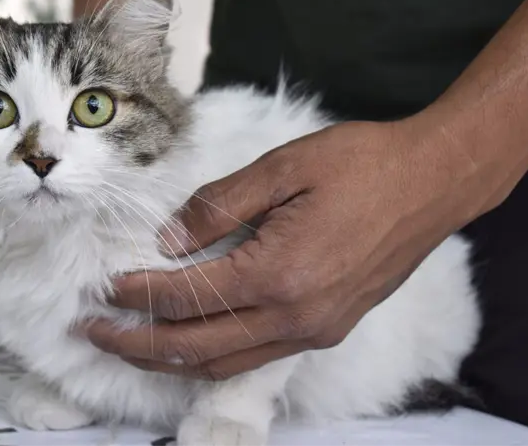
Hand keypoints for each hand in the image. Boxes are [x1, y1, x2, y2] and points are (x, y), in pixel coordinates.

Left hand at [85, 119, 486, 379]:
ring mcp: (314, 330)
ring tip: (130, 345)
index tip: (103, 288)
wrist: (434, 182)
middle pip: (196, 347)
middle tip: (93, 332)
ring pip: (224, 363)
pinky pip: (256, 357)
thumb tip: (168, 240)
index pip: (187, 297)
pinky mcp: (328, 328)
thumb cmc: (362, 164)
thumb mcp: (283, 168)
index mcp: (280, 273)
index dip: (138, 294)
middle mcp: (296, 317)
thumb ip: (219, 205)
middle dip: (137, 344)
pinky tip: (191, 342)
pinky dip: (212, 357)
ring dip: (170, 360)